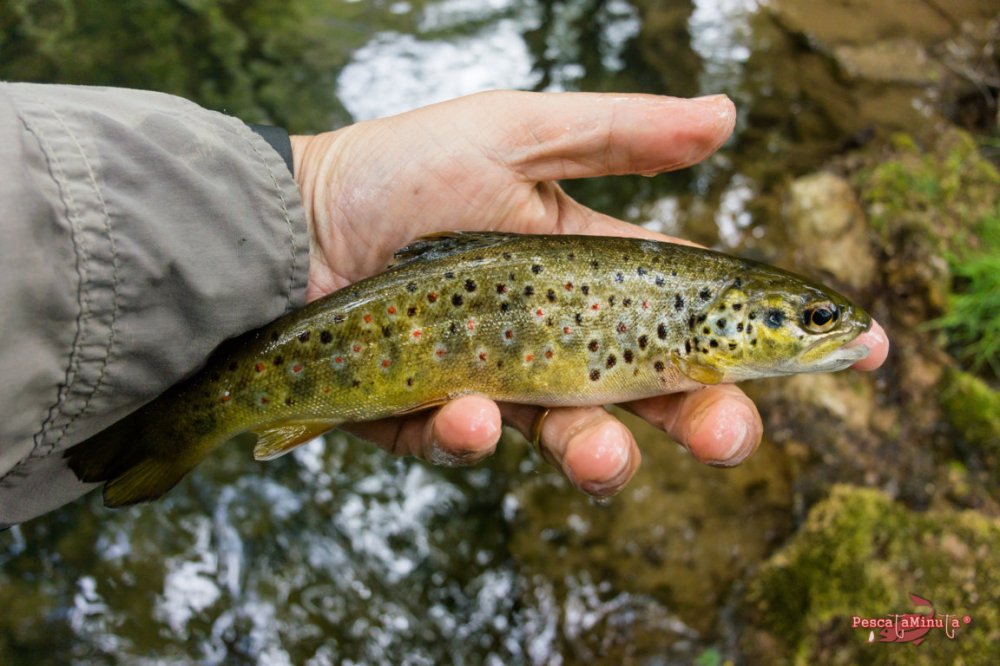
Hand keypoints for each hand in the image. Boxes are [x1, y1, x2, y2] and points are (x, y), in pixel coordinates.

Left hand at [289, 91, 888, 495]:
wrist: (287, 226)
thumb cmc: (397, 171)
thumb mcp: (514, 134)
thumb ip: (617, 136)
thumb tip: (728, 116)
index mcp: (589, 273)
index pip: (696, 310)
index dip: (768, 333)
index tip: (851, 350)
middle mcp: (555, 336)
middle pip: (651, 392)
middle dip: (702, 419)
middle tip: (733, 435)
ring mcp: (497, 383)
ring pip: (570, 436)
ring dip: (596, 451)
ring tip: (604, 457)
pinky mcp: (432, 418)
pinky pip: (467, 442)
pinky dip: (472, 432)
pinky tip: (469, 409)